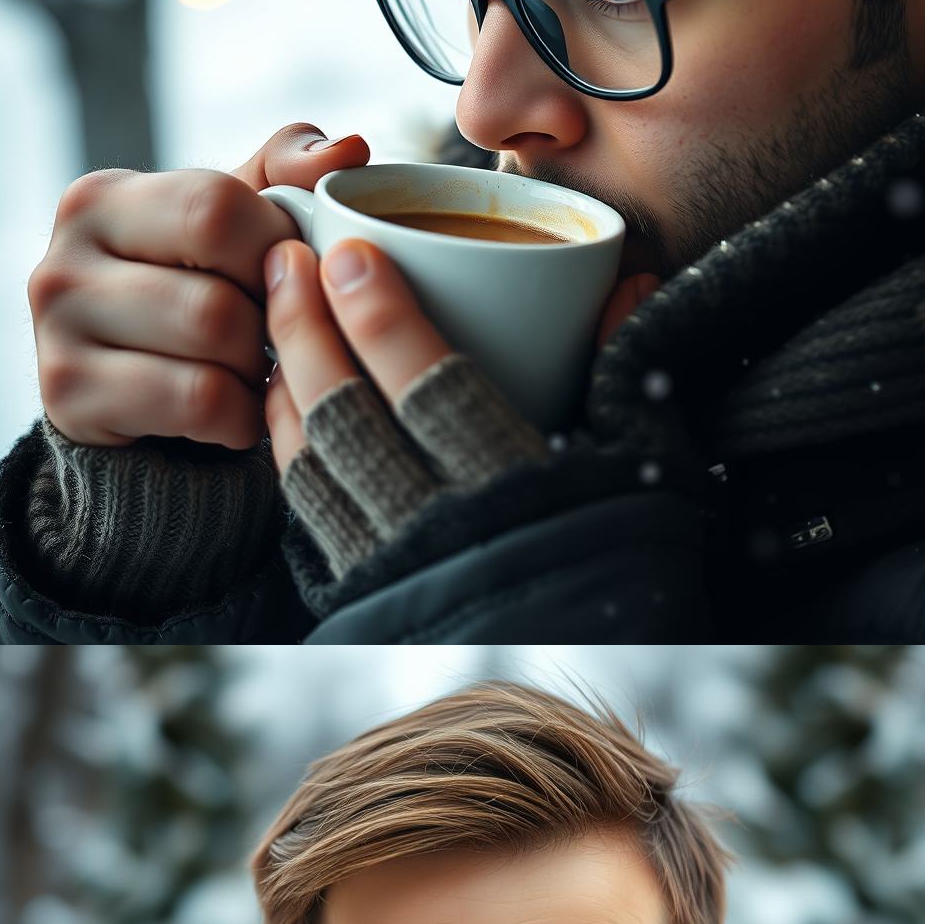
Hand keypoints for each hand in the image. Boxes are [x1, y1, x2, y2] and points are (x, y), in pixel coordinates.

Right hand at [29, 124, 370, 451]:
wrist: (140, 393)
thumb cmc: (205, 288)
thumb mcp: (240, 223)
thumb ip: (290, 176)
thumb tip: (350, 149)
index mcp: (104, 197)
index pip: (217, 209)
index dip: (279, 249)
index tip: (289, 273)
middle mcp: (61, 256)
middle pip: (219, 292)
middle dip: (273, 321)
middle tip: (278, 332)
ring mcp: (55, 329)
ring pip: (214, 347)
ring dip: (262, 370)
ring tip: (261, 368)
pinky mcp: (68, 395)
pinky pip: (202, 403)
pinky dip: (244, 414)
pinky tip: (241, 409)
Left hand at [260, 237, 657, 577]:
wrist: (607, 670)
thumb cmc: (628, 561)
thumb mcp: (645, 467)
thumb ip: (628, 372)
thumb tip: (630, 280)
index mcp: (512, 486)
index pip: (425, 384)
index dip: (377, 313)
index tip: (350, 253)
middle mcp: (438, 528)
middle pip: (345, 411)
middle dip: (305, 326)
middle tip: (288, 261)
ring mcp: (393, 566)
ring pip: (312, 461)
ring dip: (285, 382)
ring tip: (278, 320)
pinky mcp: (368, 593)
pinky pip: (308, 512)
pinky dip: (288, 449)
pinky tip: (287, 407)